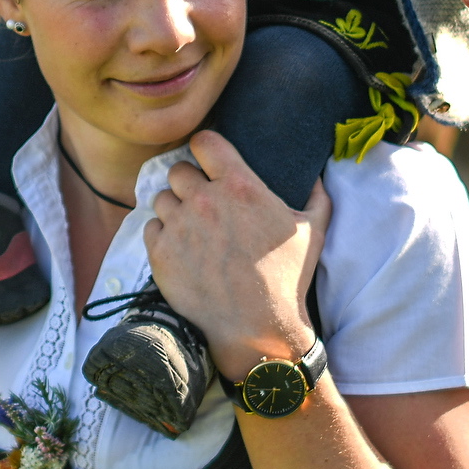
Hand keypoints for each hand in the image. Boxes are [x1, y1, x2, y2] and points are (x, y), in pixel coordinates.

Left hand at [143, 130, 329, 383]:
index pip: (204, 141)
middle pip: (178, 169)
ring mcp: (179, 226)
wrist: (256, 328)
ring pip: (161, 198)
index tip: (208, 159)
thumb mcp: (313, 231)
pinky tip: (180, 248)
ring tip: (189, 227)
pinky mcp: (160, 253)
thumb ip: (316, 196)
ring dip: (174, 208)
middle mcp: (204, 199)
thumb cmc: (287, 278)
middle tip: (201, 200)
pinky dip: (162, 234)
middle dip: (189, 181)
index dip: (205, 148)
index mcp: (240, 185)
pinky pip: (150, 227)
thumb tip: (317, 175)